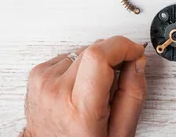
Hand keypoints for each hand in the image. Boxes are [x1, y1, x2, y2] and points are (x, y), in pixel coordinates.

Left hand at [23, 37, 146, 136]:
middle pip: (94, 50)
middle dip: (113, 58)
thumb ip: (133, 94)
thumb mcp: (120, 132)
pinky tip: (79, 88)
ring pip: (83, 51)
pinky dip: (79, 68)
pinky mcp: (37, 75)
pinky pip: (68, 57)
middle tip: (116, 82)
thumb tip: (137, 61)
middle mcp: (57, 92)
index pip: (99, 56)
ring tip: (94, 91)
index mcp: (80, 108)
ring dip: (95, 65)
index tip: (134, 51)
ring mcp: (44, 82)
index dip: (122, 46)